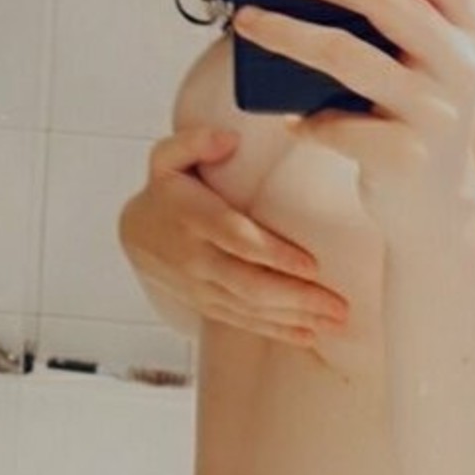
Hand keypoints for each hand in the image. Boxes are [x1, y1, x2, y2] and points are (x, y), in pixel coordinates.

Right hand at [119, 123, 350, 345]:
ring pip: (251, 308)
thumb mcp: (167, 157)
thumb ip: (194, 142)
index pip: (237, 238)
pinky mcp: (209, 304)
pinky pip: (245, 322)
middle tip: (338, 304)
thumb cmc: (165, 191)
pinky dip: (277, 331)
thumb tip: (227, 139)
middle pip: (250, 283)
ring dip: (296, 318)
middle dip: (297, 297)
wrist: (136, 234)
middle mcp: (197, 258)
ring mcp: (203, 287)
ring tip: (335, 321)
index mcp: (193, 218)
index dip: (273, 253)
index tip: (311, 264)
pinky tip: (309, 335)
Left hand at [233, 0, 474, 236]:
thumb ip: (387, 13)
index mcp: (467, 23)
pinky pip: (336, 123)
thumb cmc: (404, 112)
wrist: (432, 207)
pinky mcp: (408, 156)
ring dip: (285, 33)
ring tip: (246, 22)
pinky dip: (304, 119)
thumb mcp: (417, 58)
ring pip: (345, 54)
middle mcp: (461, 61)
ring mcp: (437, 110)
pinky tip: (289, 119)